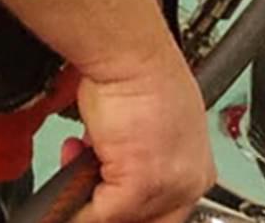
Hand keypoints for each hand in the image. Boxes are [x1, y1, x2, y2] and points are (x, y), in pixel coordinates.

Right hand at [69, 48, 213, 222]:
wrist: (131, 58)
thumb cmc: (137, 77)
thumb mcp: (145, 128)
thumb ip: (135, 159)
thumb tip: (109, 174)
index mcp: (195, 167)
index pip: (163, 212)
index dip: (128, 207)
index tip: (101, 197)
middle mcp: (187, 181)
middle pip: (145, 218)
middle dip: (106, 203)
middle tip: (85, 186)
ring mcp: (166, 187)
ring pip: (120, 217)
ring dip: (88, 195)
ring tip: (78, 160)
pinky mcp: (139, 187)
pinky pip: (98, 214)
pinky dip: (74, 202)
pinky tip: (70, 171)